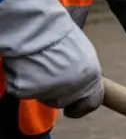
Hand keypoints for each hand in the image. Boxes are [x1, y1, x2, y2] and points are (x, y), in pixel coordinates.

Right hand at [0, 0, 103, 117]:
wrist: (35, 26)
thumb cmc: (58, 33)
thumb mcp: (81, 52)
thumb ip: (82, 71)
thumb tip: (80, 81)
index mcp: (91, 77)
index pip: (92, 102)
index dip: (81, 108)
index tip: (72, 111)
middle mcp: (74, 88)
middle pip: (63, 101)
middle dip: (55, 94)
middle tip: (45, 77)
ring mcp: (50, 91)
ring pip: (42, 95)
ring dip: (38, 85)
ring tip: (35, 61)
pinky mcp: (27, 90)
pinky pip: (22, 89)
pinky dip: (20, 79)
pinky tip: (22, 63)